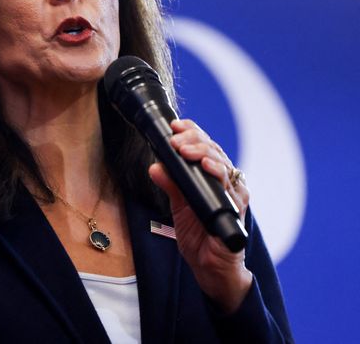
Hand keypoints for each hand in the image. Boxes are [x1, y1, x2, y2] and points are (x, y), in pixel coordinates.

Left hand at [148, 119, 251, 313]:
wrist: (210, 267)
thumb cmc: (199, 235)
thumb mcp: (178, 206)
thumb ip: (170, 185)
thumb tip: (154, 166)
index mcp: (212, 176)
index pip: (204, 146)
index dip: (192, 132)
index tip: (175, 125)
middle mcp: (226, 181)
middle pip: (213, 150)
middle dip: (194, 139)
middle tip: (176, 137)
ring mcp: (234, 193)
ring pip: (222, 163)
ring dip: (202, 152)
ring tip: (185, 148)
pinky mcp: (238, 208)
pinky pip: (230, 186)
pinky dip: (217, 173)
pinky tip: (206, 166)